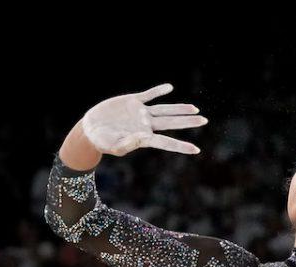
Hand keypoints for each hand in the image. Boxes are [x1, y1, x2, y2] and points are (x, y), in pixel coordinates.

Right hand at [81, 83, 206, 156]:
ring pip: (164, 110)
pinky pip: (148, 95)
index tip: (196, 150)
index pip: (166, 142)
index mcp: (143, 138)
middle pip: (171, 123)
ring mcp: (140, 113)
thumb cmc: (101, 142)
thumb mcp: (114, 146)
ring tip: (195, 108)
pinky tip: (169, 88)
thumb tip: (145, 137)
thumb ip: (129, 143)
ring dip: (179, 108)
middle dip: (188, 122)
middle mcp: (145, 125)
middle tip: (204, 120)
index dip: (181, 146)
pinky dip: (158, 91)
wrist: (90, 129)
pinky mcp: (132, 101)